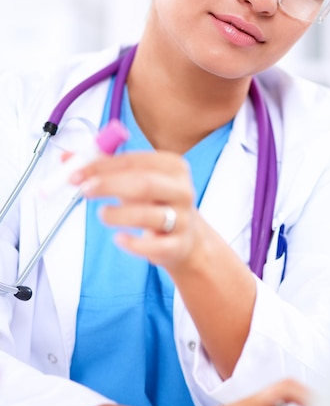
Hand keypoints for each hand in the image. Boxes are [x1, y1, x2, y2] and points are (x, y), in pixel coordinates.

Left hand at [71, 150, 198, 271]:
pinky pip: (153, 246)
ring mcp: (182, 219)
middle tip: (84, 190)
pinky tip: (120, 238)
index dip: (101, 166)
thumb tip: (66, 159)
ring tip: (103, 215)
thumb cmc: (155, 204)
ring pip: (148, 215)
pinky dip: (132, 244)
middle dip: (109, 185)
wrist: (186, 239)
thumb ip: (102, 168)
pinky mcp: (178, 245)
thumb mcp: (133, 180)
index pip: (133, 161)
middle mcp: (181, 190)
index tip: (75, 173)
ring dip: (117, 215)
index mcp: (172, 166)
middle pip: (144, 183)